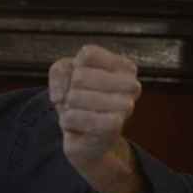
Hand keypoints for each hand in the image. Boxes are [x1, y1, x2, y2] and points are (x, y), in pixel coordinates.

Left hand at [49, 45, 146, 192]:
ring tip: (80, 114)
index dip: (74, 67)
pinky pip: (74, 116)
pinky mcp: (114, 127)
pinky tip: (77, 126)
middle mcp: (131, 84)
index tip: (81, 80)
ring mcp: (126, 106)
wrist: (87, 139)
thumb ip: (60, 71)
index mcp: (124, 67)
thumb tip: (62, 96)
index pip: (88, 54)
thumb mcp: (66, 74)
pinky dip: (67, 120)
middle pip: (79, 75)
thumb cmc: (79, 99)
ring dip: (68, 107)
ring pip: (75, 96)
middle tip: (80, 102)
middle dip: (70, 90)